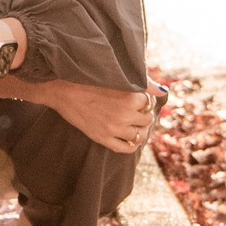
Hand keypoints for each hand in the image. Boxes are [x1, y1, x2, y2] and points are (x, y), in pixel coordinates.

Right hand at [42, 78, 163, 154]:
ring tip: (134, 124)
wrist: (61, 88)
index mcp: (130, 97)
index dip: (144, 99)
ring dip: (140, 130)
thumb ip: (143, 83)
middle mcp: (125, 115)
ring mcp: (114, 129)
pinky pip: (125, 148)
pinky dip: (131, 144)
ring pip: (139, 135)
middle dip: (144, 114)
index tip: (138, 97)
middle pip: (147, 119)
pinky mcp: (102, 138)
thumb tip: (164, 91)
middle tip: (136, 110)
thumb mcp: (116, 77)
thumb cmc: (88, 78)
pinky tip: (129, 138)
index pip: (149, 102)